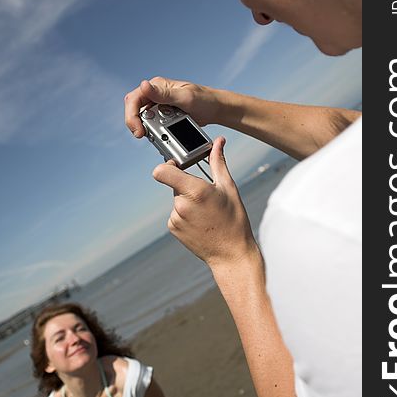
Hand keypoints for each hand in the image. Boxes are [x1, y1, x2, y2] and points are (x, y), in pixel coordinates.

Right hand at [124, 76, 219, 137]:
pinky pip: (153, 126)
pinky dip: (156, 133)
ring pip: (143, 120)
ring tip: (160, 134)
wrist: (215, 110)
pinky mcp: (164, 117)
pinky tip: (164, 136)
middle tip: (143, 135)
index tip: (139, 129)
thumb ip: (163, 94)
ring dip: (148, 129)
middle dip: (137, 124)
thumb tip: (144, 86)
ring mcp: (159, 106)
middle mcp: (156, 95)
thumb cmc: (204, 99)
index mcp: (157, 86)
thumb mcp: (184, 97)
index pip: (134, 99)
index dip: (131, 115)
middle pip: (135, 110)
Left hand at [153, 136, 257, 269]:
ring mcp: (176, 218)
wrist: (231, 254)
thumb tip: (218, 142)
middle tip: (206, 196)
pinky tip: (201, 222)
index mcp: (195, 191)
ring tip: (206, 213)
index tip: (177, 165)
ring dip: (187, 201)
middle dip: (186, 185)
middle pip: (174, 184)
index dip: (167, 165)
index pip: (162, 171)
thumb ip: (218, 163)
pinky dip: (185, 215)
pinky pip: (176, 214)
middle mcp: (181, 204)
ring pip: (176, 199)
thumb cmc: (234, 220)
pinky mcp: (173, 228)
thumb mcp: (229, 188)